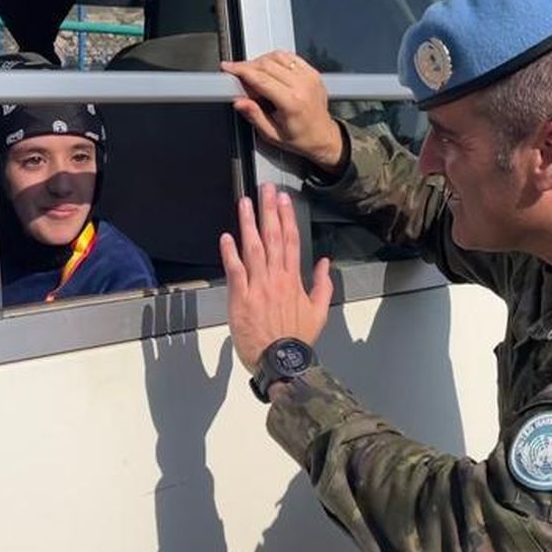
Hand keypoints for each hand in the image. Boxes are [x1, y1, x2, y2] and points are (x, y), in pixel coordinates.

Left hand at [219, 183, 332, 373]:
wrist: (281, 361)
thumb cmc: (297, 339)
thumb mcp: (318, 312)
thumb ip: (322, 285)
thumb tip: (324, 263)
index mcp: (293, 279)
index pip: (290, 240)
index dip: (286, 217)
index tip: (283, 199)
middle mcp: (276, 278)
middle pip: (272, 237)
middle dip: (269, 211)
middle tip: (265, 189)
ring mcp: (258, 286)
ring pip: (253, 248)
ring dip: (248, 223)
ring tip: (245, 203)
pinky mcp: (241, 298)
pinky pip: (235, 271)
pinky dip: (230, 253)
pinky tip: (226, 236)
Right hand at [222, 51, 344, 174]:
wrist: (323, 136)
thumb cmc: (301, 138)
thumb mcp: (272, 134)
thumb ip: (254, 116)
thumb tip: (240, 102)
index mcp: (292, 103)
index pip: (261, 79)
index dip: (241, 70)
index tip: (229, 68)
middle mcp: (302, 86)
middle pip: (267, 65)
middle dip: (247, 66)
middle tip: (238, 75)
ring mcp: (309, 77)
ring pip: (278, 57)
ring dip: (261, 61)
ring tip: (254, 75)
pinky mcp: (312, 73)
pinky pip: (290, 57)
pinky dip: (276, 59)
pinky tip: (270, 69)